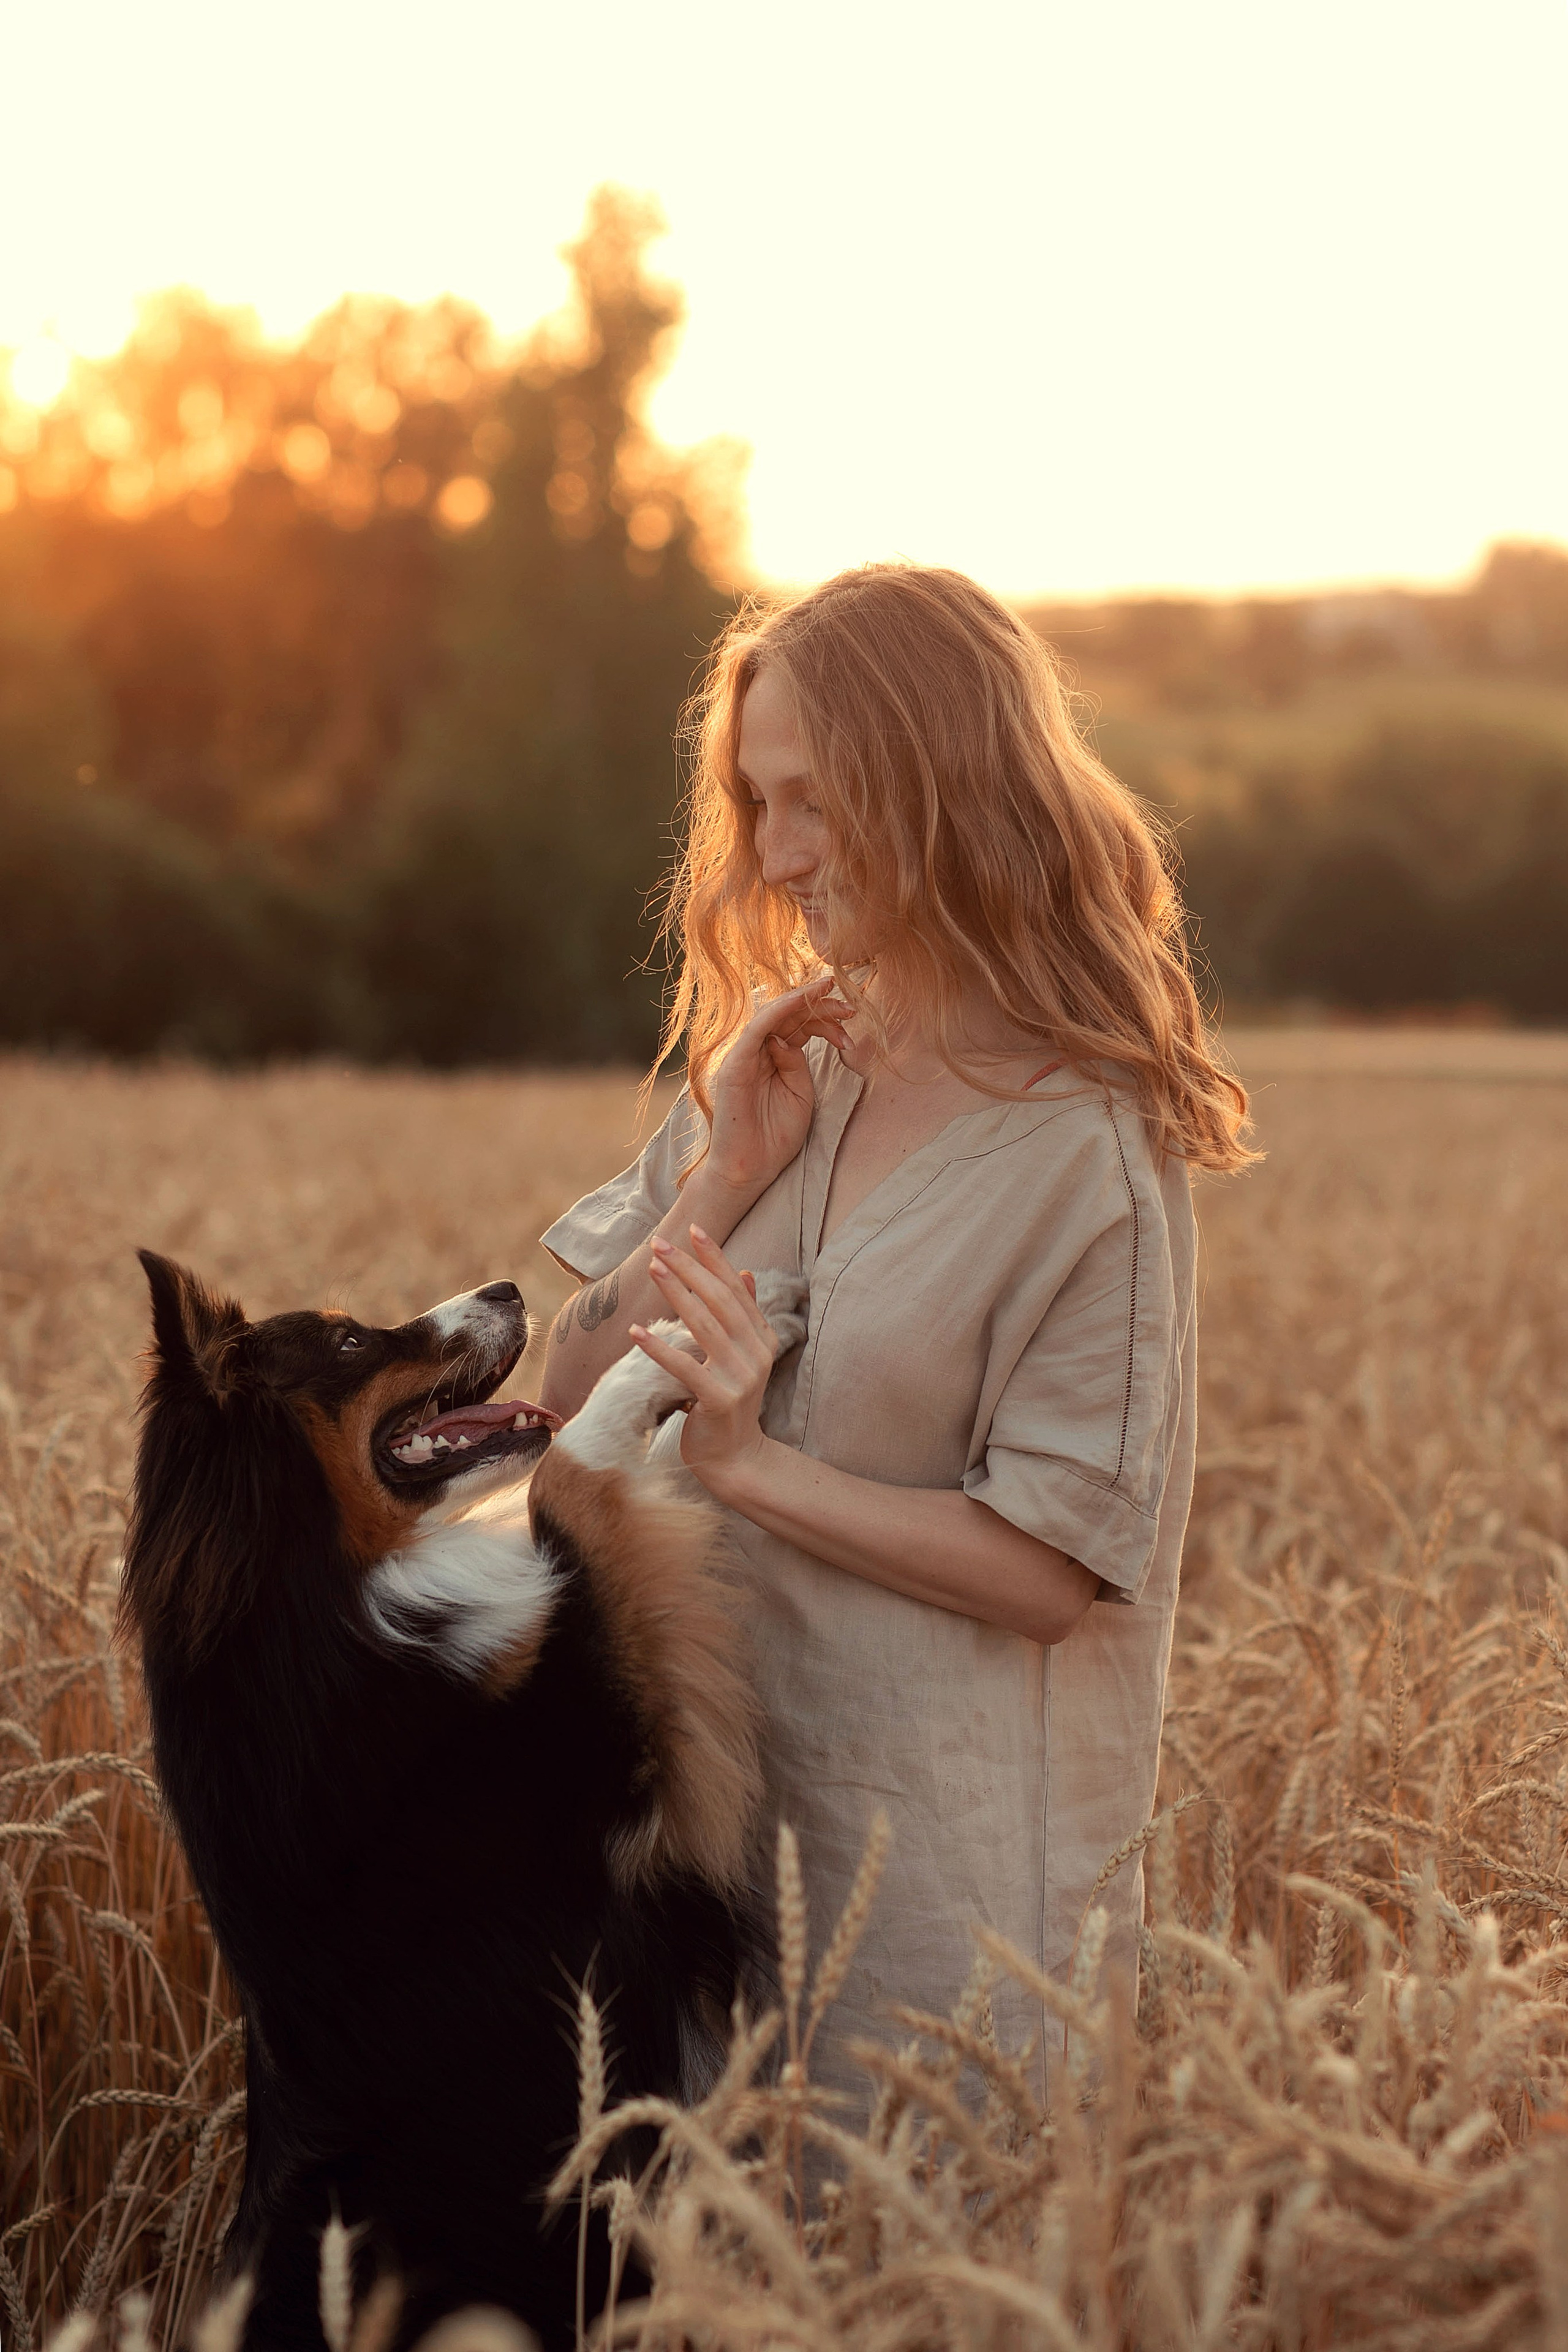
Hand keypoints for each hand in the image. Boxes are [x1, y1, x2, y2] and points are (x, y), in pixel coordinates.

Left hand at [632, 1227, 779, 1484]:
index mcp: (764, 1338)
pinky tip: (636, 1331)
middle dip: (689, 1268)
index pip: (736, 1289)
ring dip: (676, 1294)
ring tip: (652, 1268)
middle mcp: (757, 1354)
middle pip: (720, 1301)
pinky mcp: (719, 1401)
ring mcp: (740, 1378)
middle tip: (659, 1245)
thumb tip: (744, 1273)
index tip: (693, 1230)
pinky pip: (685, 1368)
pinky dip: (659, 1348)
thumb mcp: (744, 1356)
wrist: (734, 1456)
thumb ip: (745, 1316)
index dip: (715, 1258)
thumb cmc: (729, 1401)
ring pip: (705, 1326)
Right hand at [705, 983, 852, 1200]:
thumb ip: (796, 1065)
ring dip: (803, 1001)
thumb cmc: (774, 1137)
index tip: (851, 1012)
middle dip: (820, 1005)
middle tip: (850, 1005)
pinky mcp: (735, 1065)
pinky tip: (800, 1001)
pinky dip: (779, 1011)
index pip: (798, 1026)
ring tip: (831, 994)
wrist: (750, 1170)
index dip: (824, 1016)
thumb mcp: (799, 1095)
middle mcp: (756, 1052)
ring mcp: (743, 1057)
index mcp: (772, 1058)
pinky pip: (757, 1029)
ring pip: (773, 1015)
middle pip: (788, 1016)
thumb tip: (791, 1040)